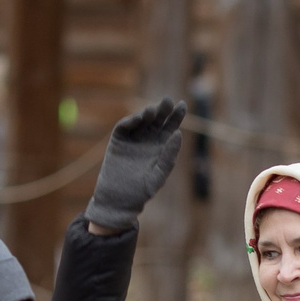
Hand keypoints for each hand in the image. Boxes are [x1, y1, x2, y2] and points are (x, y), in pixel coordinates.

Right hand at [85, 98, 186, 233]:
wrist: (119, 200)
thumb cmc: (141, 191)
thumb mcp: (159, 174)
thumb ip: (169, 156)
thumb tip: (179, 134)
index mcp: (161, 148)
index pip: (171, 128)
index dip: (176, 116)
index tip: (182, 105)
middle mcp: (148, 141)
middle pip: (157, 121)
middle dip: (162, 110)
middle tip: (167, 101)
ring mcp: (132, 140)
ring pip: (141, 121)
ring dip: (147, 114)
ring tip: (153, 111)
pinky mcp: (118, 141)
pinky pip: (124, 127)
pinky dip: (131, 121)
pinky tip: (139, 118)